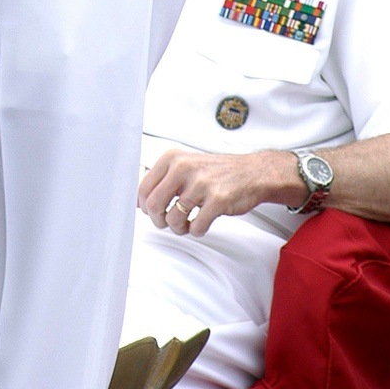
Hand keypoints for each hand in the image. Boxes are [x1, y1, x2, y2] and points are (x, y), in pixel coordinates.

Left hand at [137, 148, 294, 237]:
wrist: (250, 173)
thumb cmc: (216, 171)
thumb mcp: (185, 165)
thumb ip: (162, 180)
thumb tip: (139, 201)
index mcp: (172, 159)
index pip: (143, 188)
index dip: (145, 206)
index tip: (151, 212)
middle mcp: (183, 168)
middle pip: (154, 205)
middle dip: (158, 220)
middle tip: (167, 222)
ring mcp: (201, 184)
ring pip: (173, 220)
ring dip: (179, 228)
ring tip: (187, 223)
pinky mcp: (217, 200)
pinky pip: (197, 227)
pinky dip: (197, 230)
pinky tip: (201, 223)